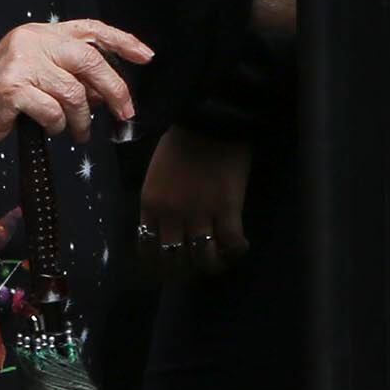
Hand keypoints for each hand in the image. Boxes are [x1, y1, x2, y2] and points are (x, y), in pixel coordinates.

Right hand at [0, 18, 152, 162]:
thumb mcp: (37, 75)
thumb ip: (70, 75)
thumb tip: (109, 91)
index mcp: (41, 33)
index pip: (90, 30)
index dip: (122, 41)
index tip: (147, 56)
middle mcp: (31, 41)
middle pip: (90, 61)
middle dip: (115, 90)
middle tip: (124, 113)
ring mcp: (20, 64)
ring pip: (74, 92)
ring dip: (83, 119)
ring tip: (78, 132)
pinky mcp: (12, 89)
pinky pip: (53, 111)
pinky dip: (59, 126)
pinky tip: (53, 130)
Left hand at [136, 126, 251, 272]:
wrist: (209, 120)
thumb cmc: (182, 142)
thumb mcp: (156, 176)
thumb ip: (159, 203)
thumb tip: (167, 229)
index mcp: (151, 205)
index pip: (148, 249)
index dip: (161, 265)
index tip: (173, 265)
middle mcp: (171, 215)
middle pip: (175, 260)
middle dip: (187, 269)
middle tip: (200, 265)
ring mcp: (199, 213)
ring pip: (203, 258)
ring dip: (213, 264)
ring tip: (222, 259)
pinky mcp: (226, 208)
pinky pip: (230, 243)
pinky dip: (236, 250)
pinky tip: (241, 246)